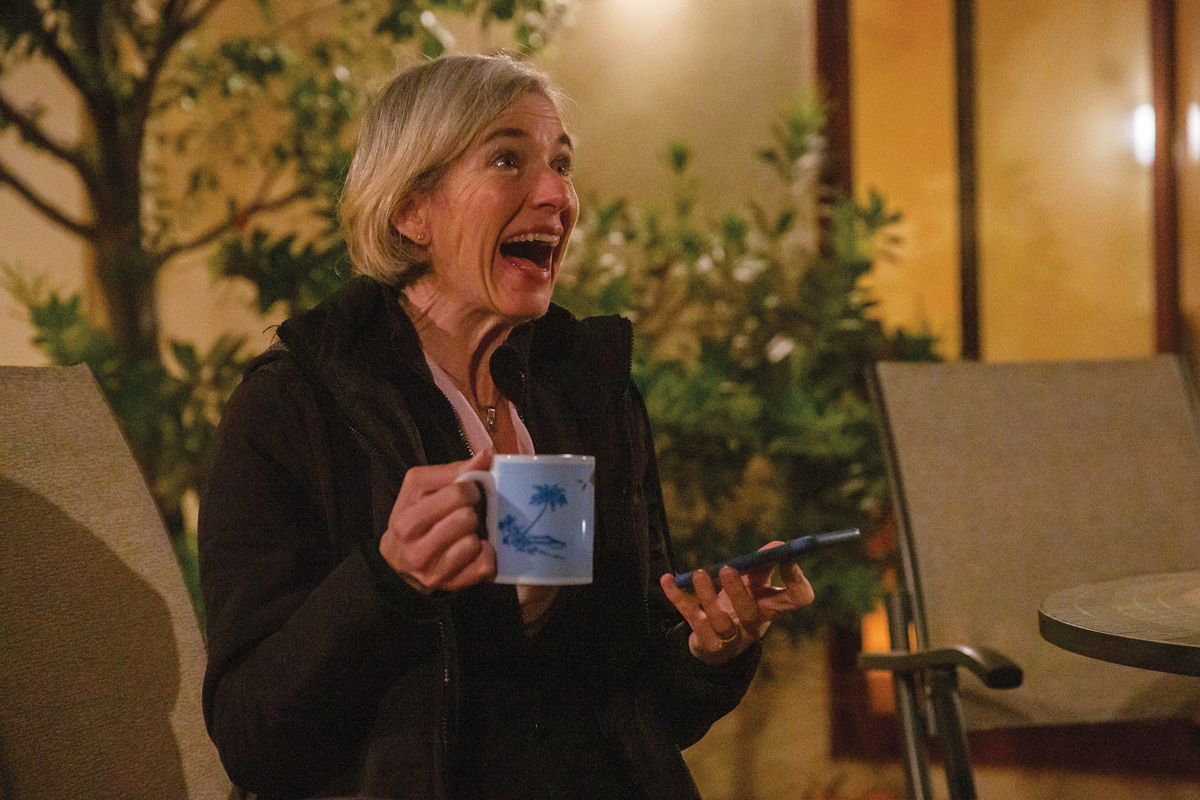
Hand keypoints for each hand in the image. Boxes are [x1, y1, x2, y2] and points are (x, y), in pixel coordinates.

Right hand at [379, 449, 496, 592]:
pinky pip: (485, 566)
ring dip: (477, 534)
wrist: (398, 562)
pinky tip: (477, 549)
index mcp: (407, 519)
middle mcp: (416, 549)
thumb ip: (451, 471)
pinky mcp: (452, 586)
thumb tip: (486, 455)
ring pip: (474, 543)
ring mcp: (433, 571)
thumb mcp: (420, 489)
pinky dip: (487, 555)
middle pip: (467, 518)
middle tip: (468, 513)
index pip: (456, 493)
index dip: (470, 487)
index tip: (468, 492)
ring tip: (468, 532)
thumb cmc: (414, 517)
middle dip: (472, 511)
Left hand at [659, 542, 814, 664]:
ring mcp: (729, 637)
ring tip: (699, 573)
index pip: (797, 599)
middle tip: (728, 568)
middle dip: (739, 590)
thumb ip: (761, 567)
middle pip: (751, 611)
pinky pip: (690, 618)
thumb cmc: (739, 607)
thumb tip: (776, 544)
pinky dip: (677, 597)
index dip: (796, 580)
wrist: (716, 645)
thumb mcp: (754, 588)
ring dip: (708, 595)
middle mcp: (753, 625)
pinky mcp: (705, 641)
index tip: (787, 557)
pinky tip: (667, 579)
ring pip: (719, 620)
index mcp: (771, 609)